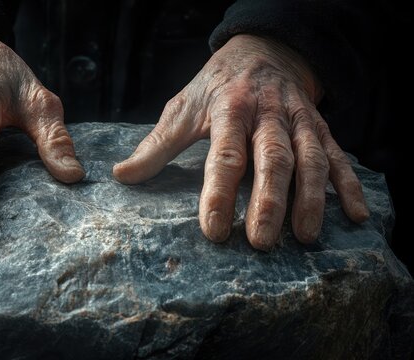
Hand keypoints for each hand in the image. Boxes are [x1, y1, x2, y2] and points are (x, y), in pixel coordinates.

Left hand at [113, 34, 368, 249]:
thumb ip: (156, 145)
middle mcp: (268, 114)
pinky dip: (349, 184)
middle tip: (261, 243)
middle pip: (272, 159)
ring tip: (306, 236)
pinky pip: (339, 155)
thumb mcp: (182, 108)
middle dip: (269, 202)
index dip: (219, 193)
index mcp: (229, 110)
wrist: (262, 50)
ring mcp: (298, 120)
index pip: (225, 155)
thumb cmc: (216, 87)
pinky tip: (355, 215)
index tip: (214, 231)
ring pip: (310, 159)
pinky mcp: (320, 127)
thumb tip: (122, 176)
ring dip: (311, 198)